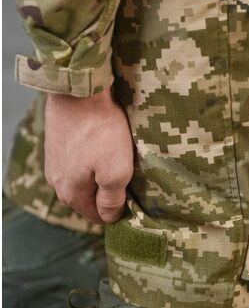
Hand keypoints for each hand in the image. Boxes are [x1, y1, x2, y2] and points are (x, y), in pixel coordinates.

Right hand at [44, 88, 133, 223]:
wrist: (78, 89)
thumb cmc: (101, 131)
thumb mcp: (116, 172)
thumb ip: (112, 201)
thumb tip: (110, 218)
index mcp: (71, 195)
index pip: (98, 217)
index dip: (118, 210)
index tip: (133, 192)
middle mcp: (58, 183)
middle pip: (90, 199)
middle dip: (109, 192)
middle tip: (128, 173)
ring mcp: (55, 163)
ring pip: (84, 180)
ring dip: (100, 174)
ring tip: (117, 157)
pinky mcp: (57, 145)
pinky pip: (78, 162)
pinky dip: (92, 158)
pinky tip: (103, 145)